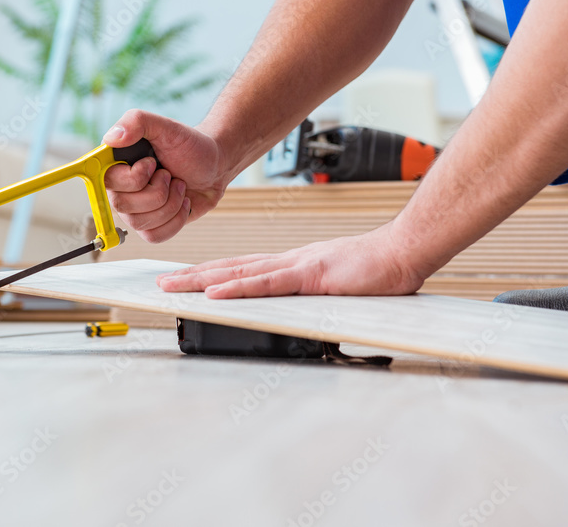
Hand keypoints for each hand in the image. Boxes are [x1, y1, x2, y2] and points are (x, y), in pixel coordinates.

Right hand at [103, 110, 230, 242]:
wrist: (214, 166)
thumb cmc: (189, 145)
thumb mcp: (166, 126)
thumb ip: (136, 122)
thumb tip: (110, 139)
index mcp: (116, 163)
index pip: (105, 181)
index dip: (133, 178)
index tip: (152, 165)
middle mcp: (120, 188)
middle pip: (123, 206)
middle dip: (158, 191)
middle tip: (169, 175)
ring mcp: (134, 210)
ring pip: (140, 223)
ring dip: (170, 204)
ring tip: (179, 185)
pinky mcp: (151, 226)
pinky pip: (154, 236)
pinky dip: (175, 220)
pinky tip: (182, 203)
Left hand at [156, 224, 426, 297]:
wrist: (405, 252)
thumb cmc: (379, 271)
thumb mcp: (339, 288)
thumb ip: (316, 299)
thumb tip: (301, 314)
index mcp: (294, 264)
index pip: (244, 269)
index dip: (213, 273)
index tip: (187, 278)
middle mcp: (288, 260)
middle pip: (232, 267)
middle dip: (194, 275)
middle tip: (162, 282)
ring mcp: (297, 265)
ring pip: (240, 272)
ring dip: (203, 279)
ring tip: (173, 285)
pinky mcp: (310, 276)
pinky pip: (267, 284)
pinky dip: (238, 288)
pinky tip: (214, 292)